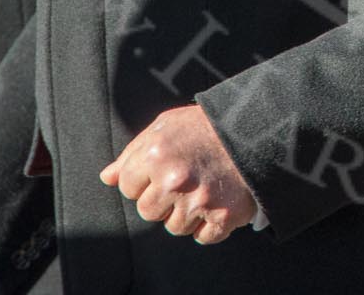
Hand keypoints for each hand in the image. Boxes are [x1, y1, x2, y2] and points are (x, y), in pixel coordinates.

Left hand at [101, 103, 256, 243]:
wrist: (255, 131)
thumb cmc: (206, 127)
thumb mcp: (166, 126)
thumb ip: (133, 152)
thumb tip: (108, 177)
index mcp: (156, 154)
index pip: (128, 187)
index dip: (145, 179)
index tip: (164, 169)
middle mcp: (174, 180)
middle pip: (148, 211)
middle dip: (162, 199)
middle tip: (185, 179)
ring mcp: (198, 201)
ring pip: (174, 227)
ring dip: (186, 213)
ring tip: (202, 188)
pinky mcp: (222, 217)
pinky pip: (203, 237)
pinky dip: (209, 225)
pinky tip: (216, 202)